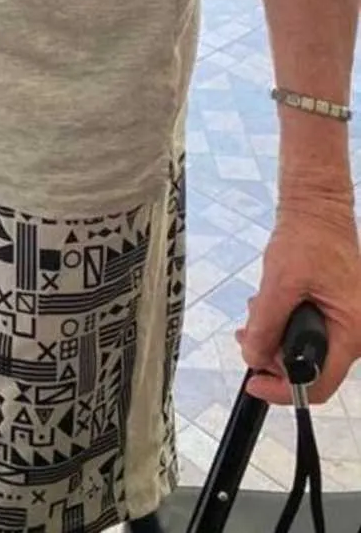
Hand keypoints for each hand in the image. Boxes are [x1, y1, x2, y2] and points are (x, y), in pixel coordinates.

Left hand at [236, 205, 360, 403]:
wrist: (317, 209)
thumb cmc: (308, 237)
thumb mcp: (280, 282)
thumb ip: (266, 323)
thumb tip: (253, 357)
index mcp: (351, 330)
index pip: (320, 384)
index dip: (283, 390)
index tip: (255, 383)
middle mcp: (354, 333)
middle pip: (310, 368)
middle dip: (273, 358)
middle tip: (247, 339)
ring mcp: (345, 323)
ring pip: (305, 350)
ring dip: (275, 340)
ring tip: (253, 318)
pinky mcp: (334, 313)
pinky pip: (308, 332)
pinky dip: (284, 326)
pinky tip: (266, 310)